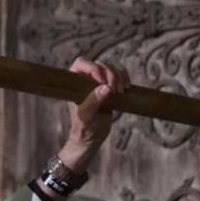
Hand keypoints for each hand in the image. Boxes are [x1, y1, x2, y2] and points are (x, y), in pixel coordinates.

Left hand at [57, 57, 128, 175]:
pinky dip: (125, 79)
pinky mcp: (110, 86)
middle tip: (115, 90)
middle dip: (111, 74)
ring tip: (121, 92)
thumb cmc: (84, 127)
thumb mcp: (87, 116)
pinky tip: (126, 89)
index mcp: (74, 81)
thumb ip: (93, 101)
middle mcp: (85, 78)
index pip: (82, 63)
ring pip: (112, 68)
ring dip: (119, 77)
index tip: (102, 82)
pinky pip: (120, 75)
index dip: (94, 68)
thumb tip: (106, 88)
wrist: (92, 137)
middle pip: (100, 64)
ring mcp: (98, 81)